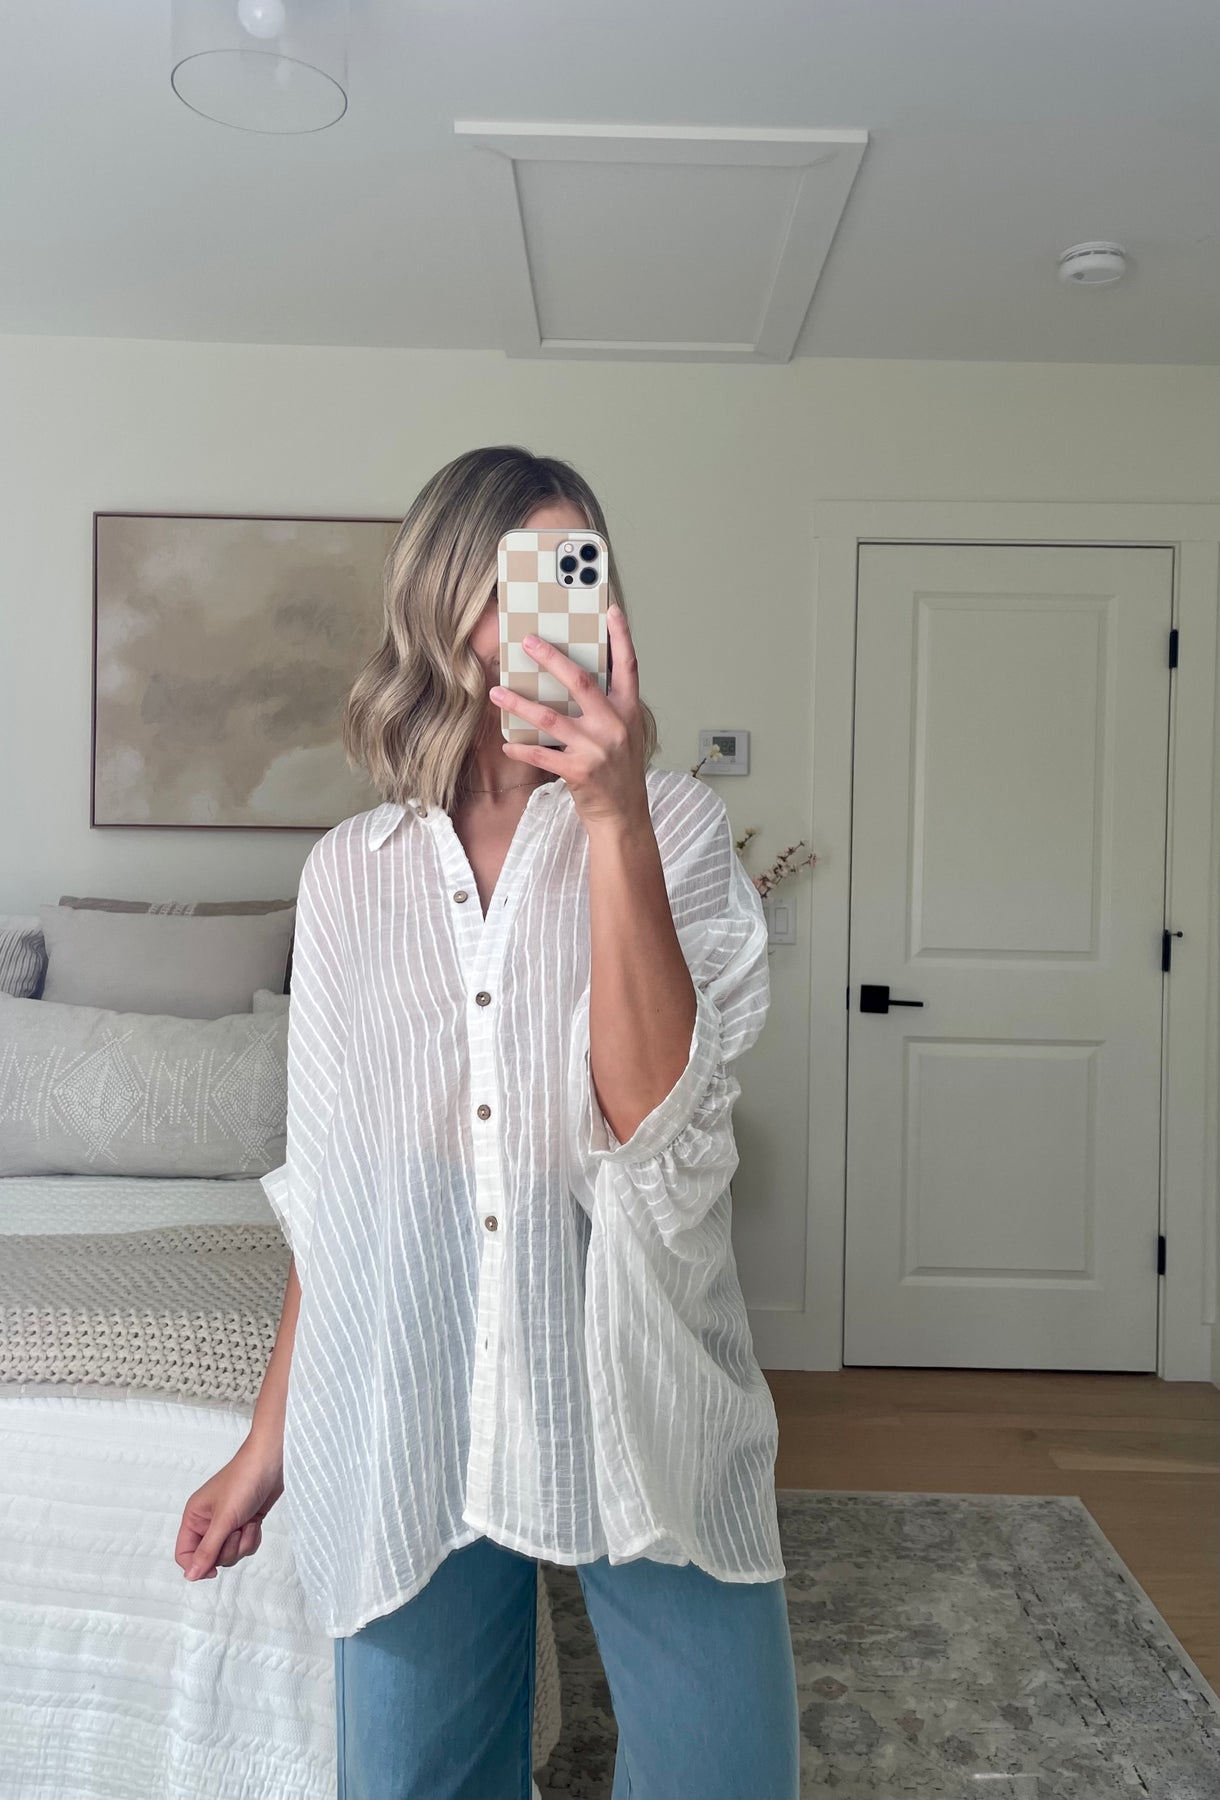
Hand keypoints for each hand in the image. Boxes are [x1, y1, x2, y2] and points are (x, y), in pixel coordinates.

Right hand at [174, 1435, 283, 1581]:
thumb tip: (191, 1576)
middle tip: (235, 1531)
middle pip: (210, 1557)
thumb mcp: (224, 1519)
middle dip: (227, 1549)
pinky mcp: (244, 1523)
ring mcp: (227, 1523)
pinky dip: (252, 1537)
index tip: (213, 1570)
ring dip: (242, 1543)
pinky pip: (245, 1546)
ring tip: (247, 1522)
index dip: (197, 1565)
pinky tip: (255, 1521)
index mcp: (194, 1517)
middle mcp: (207, 1522)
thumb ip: (207, 1550)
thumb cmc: (244, 1480)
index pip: (184, 1553)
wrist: (273, 1462)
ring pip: (230, 1554)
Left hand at [489, 601, 647, 829]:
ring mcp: (597, 749)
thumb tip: (572, 681)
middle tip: (528, 642)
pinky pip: (541, 753)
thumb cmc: (619, 773)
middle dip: (551, 658)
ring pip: (551, 717)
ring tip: (497, 692)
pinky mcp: (579, 771)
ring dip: (519, 703)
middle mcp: (614, 725)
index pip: (628, 666)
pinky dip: (520, 747)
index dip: (621, 636)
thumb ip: (606, 708)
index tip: (610, 610)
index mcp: (628, 711)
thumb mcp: (623, 734)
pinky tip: (505, 741)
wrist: (624, 815)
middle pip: (580, 681)